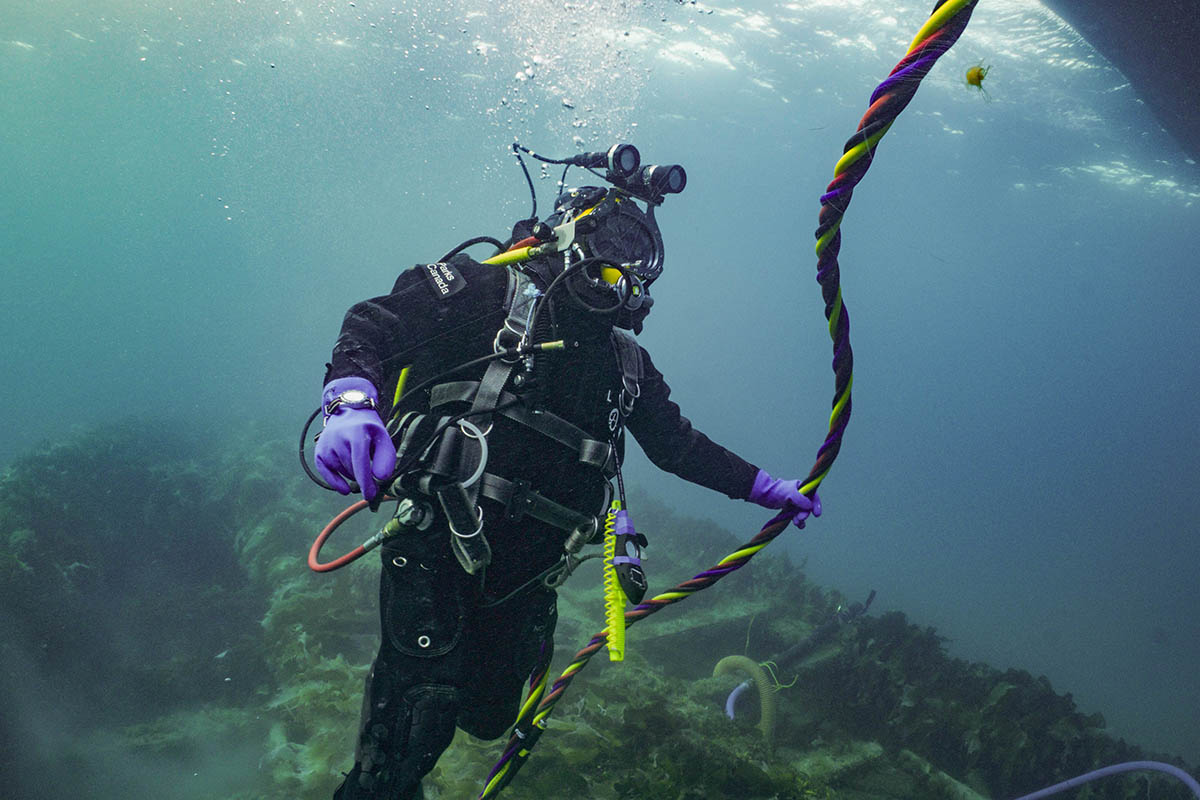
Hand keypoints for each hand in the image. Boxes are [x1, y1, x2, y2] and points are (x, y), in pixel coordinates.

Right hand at [314, 378, 395, 500]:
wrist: (349, 413)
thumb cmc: (369, 429)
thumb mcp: (383, 438)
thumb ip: (386, 458)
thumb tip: (380, 477)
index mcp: (356, 433)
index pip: (359, 461)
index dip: (365, 481)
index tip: (370, 495)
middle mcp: (337, 438)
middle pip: (352, 470)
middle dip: (364, 479)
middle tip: (373, 477)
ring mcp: (326, 445)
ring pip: (343, 472)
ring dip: (354, 474)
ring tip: (358, 460)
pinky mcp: (319, 452)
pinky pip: (327, 475)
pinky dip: (336, 483)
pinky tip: (346, 488)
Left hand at [747, 469, 821, 528]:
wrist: (763, 495)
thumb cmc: (777, 491)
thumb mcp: (790, 494)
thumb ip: (801, 500)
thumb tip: (810, 507)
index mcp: (801, 487)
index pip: (813, 496)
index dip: (816, 505)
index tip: (816, 514)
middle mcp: (799, 494)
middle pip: (807, 506)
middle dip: (805, 513)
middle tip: (800, 518)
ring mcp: (794, 502)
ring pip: (802, 512)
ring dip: (801, 518)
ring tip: (797, 523)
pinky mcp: (789, 508)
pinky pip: (796, 516)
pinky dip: (798, 521)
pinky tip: (798, 525)